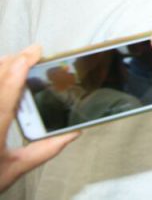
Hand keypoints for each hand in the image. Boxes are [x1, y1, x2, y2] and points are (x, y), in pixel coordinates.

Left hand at [0, 46, 78, 192]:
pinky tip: (3, 76)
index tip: (31, 55)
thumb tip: (72, 133)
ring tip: (17, 60)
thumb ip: (42, 151)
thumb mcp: (11, 172)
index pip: (4, 97)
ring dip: (1, 68)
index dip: (18, 73)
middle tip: (32, 52)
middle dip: (11, 62)